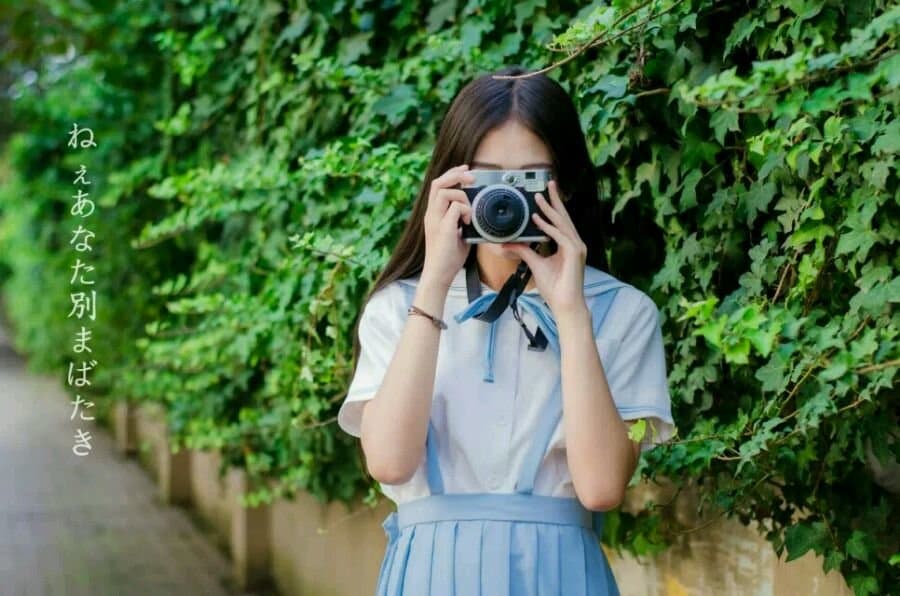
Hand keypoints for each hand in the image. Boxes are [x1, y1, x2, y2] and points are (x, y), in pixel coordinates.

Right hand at [421, 164, 474, 287]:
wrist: (438, 275)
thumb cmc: (448, 258)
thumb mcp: (458, 234)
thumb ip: (462, 222)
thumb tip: (475, 213)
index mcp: (434, 214)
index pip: (438, 186)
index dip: (451, 174)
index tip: (466, 170)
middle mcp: (431, 214)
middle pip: (437, 183)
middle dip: (455, 175)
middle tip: (471, 176)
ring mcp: (435, 221)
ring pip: (444, 192)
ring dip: (461, 195)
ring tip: (470, 209)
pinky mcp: (442, 228)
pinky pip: (454, 208)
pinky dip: (465, 210)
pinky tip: (469, 222)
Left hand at [500, 179, 587, 316]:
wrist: (565, 304)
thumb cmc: (555, 288)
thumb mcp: (536, 264)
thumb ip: (525, 252)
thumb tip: (509, 244)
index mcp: (569, 245)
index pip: (560, 222)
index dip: (553, 207)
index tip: (544, 195)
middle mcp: (575, 243)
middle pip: (564, 217)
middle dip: (555, 200)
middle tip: (548, 183)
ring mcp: (577, 248)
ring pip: (562, 224)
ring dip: (550, 209)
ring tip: (539, 198)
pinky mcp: (574, 254)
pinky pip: (560, 236)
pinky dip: (548, 227)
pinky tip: (538, 219)